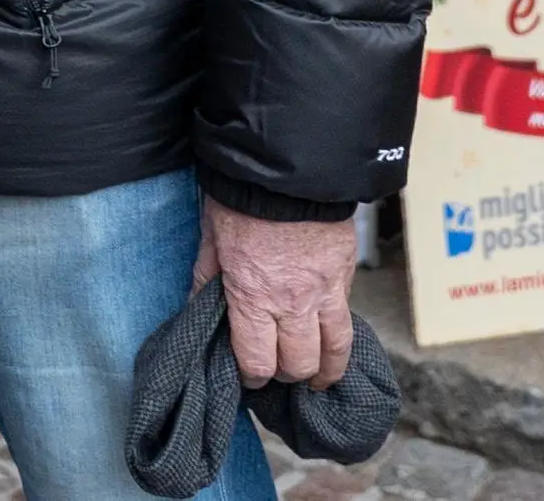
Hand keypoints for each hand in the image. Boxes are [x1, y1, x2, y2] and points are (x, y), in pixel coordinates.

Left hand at [197, 198, 357, 388]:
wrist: (288, 166)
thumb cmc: (242, 199)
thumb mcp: (211, 238)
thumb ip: (207, 278)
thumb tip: (197, 307)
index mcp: (253, 297)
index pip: (258, 362)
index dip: (252, 375)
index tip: (248, 373)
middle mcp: (293, 303)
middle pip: (298, 364)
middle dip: (287, 374)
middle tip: (279, 369)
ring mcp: (325, 291)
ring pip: (334, 350)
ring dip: (326, 369)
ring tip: (318, 376)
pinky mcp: (346, 274)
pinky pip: (347, 317)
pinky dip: (339, 334)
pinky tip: (331, 338)